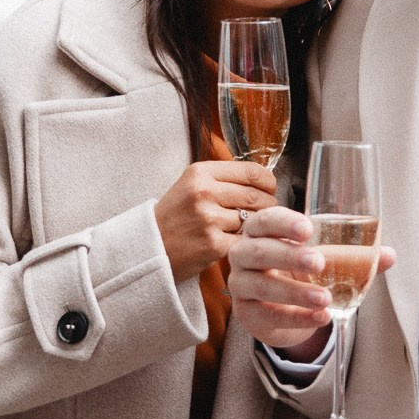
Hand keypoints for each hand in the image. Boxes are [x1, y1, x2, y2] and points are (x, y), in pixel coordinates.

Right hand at [153, 161, 276, 283]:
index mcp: (200, 173)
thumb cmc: (175, 216)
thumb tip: (263, 180)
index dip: (268, 182)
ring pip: (253, 219)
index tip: (270, 189)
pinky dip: (247, 243)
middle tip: (267, 212)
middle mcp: (203, 192)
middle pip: (256, 196)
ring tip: (252, 228)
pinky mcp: (213, 244)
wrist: (149, 247)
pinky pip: (245, 240)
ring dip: (258, 226)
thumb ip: (223, 179)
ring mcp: (208, 219)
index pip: (251, 171)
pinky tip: (242, 243)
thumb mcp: (191, 185)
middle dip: (268, 205)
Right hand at [228, 206, 393, 358]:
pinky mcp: (247, 313)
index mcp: (262, 230)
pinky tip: (322, 317)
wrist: (280, 308)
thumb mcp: (325, 259)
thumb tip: (390, 255)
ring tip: (324, 298)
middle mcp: (245, 254)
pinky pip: (269, 315)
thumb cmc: (299, 271)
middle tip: (319, 262)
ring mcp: (241, 285)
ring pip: (261, 286)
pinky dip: (297, 317)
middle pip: (259, 251)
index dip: (284, 222)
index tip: (307, 229)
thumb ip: (354, 256)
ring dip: (295, 292)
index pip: (266, 220)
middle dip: (289, 257)